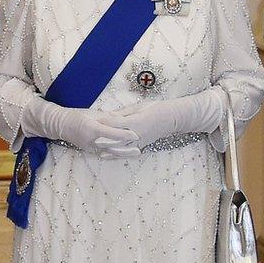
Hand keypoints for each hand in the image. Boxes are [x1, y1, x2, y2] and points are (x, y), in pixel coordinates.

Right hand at [59, 108, 141, 157]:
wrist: (61, 125)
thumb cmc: (77, 115)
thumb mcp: (93, 113)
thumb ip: (108, 117)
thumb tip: (122, 118)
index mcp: (92, 128)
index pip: (111, 133)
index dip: (124, 134)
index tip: (135, 134)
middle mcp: (91, 141)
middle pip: (112, 146)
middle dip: (127, 148)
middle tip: (139, 149)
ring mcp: (90, 148)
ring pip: (110, 152)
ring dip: (124, 153)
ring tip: (136, 153)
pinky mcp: (90, 151)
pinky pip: (105, 153)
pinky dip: (116, 153)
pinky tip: (126, 153)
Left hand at [100, 91, 223, 150]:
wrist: (172, 118)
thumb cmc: (157, 108)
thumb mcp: (140, 106)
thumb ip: (124, 113)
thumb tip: (109, 115)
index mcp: (137, 121)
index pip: (118, 122)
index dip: (106, 121)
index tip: (95, 119)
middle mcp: (138, 134)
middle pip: (117, 138)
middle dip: (104, 138)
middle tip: (90, 137)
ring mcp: (140, 142)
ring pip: (121, 148)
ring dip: (108, 149)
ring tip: (94, 149)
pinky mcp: (142, 146)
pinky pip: (127, 152)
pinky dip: (116, 155)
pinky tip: (106, 156)